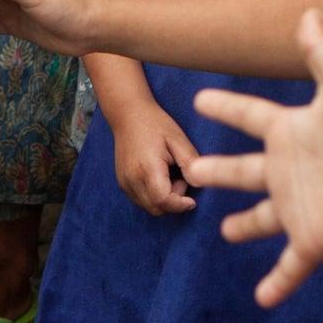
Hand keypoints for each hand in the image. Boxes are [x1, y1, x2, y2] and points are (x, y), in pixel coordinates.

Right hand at [108, 99, 197, 213]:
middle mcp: (132, 179)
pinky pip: (141, 201)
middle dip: (173, 202)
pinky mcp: (122, 183)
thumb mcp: (178, 139)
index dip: (180, 205)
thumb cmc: (155, 124)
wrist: (128, 114)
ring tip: (170, 176)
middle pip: (156, 209)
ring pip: (149, 207)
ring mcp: (124, 182)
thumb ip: (190, 162)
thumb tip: (199, 184)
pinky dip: (154, 197)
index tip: (192, 199)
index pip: (163, 201)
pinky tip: (159, 178)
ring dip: (164, 200)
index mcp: (147, 168)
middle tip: (181, 179)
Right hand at [183, 11, 322, 305]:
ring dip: (245, 228)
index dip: (226, 108)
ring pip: (262, 220)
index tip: (201, 100)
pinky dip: (277, 284)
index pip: (251, 115)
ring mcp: (299, 207)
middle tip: (195, 171)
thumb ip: (321, 51)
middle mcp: (290, 169)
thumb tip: (308, 12)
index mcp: (292, 131)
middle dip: (219, 171)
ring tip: (226, 232)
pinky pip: (290, 267)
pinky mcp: (312, 239)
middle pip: (245, 172)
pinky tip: (262, 299)